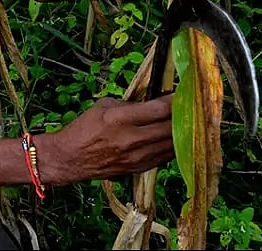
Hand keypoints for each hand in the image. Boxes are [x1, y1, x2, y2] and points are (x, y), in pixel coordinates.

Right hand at [34, 95, 174, 184]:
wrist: (71, 158)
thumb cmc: (85, 128)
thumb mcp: (104, 105)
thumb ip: (131, 103)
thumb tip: (154, 100)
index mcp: (120, 119)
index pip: (160, 109)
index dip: (176, 100)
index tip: (183, 92)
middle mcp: (132, 139)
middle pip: (171, 127)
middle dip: (184, 115)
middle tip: (189, 106)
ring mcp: (138, 157)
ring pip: (173, 144)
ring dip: (183, 132)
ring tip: (187, 120)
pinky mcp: (140, 168)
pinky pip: (166, 156)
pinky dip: (174, 145)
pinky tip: (175, 137)